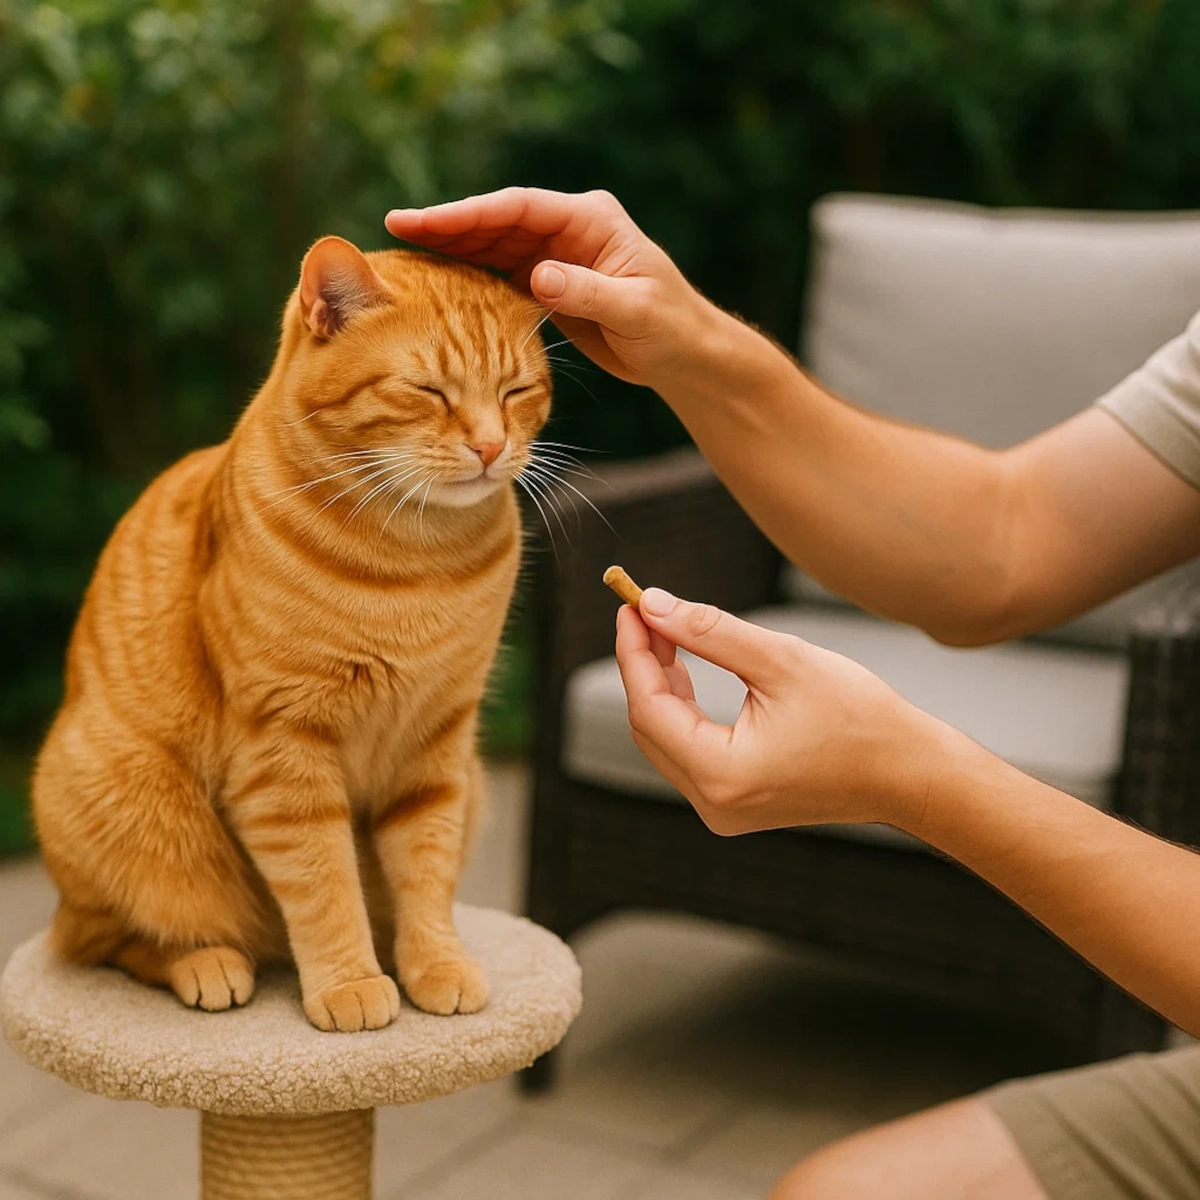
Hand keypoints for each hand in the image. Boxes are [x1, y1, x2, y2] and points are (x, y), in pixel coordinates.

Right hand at [385, 187, 715, 386]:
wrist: (685, 356)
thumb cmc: (671, 328)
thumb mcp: (634, 311)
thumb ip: (587, 292)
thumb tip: (538, 276)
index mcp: (591, 219)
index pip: (519, 208)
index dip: (469, 212)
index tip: (424, 218)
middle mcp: (569, 230)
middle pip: (497, 221)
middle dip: (448, 225)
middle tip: (396, 229)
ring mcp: (557, 255)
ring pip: (493, 246)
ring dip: (452, 251)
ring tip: (405, 255)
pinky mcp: (549, 285)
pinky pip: (499, 275)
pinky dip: (469, 279)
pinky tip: (436, 286)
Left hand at [614, 589, 941, 835]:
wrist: (910, 773)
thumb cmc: (860, 719)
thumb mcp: (781, 660)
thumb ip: (708, 631)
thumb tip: (653, 605)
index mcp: (721, 774)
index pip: (648, 707)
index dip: (633, 652)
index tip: (630, 605)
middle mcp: (713, 802)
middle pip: (649, 725)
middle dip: (643, 664)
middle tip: (645, 610)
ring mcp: (722, 808)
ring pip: (665, 737)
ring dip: (660, 683)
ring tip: (664, 630)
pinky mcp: (735, 801)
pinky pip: (688, 749)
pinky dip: (681, 708)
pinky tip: (683, 668)